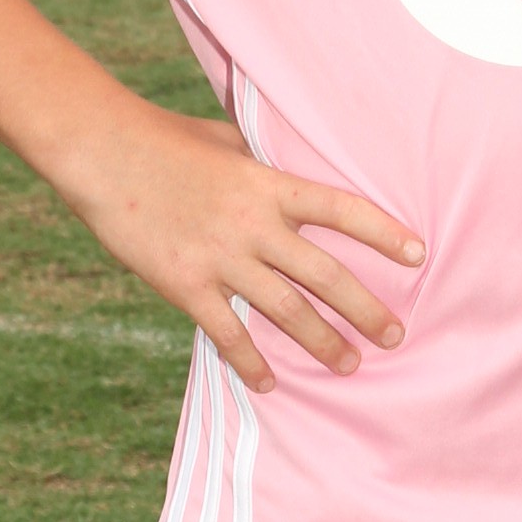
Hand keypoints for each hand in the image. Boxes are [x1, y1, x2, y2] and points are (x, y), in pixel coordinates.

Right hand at [66, 100, 424, 392]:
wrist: (103, 152)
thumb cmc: (163, 138)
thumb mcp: (224, 141)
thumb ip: (258, 164)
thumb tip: (277, 169)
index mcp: (269, 184)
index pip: (343, 210)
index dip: (384, 233)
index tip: (418, 255)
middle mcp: (255, 225)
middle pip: (325, 275)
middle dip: (366, 310)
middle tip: (394, 337)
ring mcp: (221, 258)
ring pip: (287, 311)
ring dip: (323, 342)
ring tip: (350, 365)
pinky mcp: (185, 285)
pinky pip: (228, 333)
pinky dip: (251, 361)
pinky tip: (269, 383)